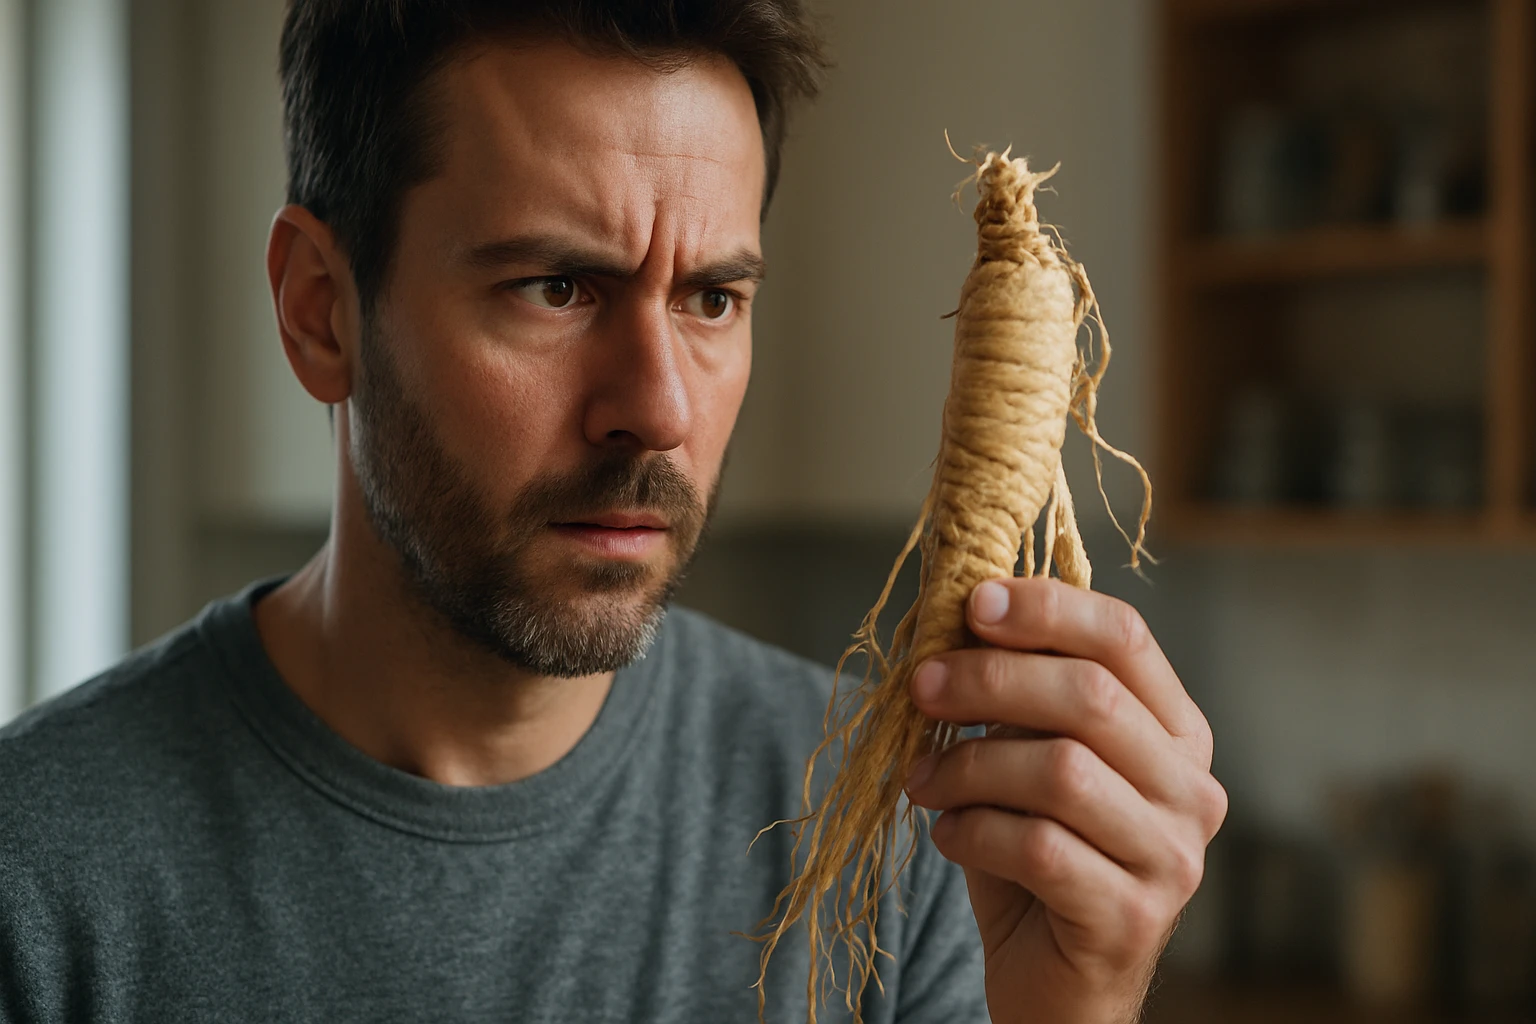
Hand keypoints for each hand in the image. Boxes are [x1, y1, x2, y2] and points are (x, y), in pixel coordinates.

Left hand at [904, 577, 1226, 1023]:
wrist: (1055, 981)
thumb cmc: (1036, 853)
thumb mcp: (1027, 759)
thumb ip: (1017, 697)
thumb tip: (958, 616)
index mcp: (1176, 732)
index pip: (1125, 638)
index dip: (1047, 609)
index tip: (972, 603)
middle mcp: (1191, 789)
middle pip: (1090, 698)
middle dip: (990, 681)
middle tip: (920, 686)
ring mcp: (1172, 856)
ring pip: (1061, 772)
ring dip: (971, 765)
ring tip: (922, 779)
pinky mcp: (1133, 917)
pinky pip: (1039, 848)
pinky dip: (975, 832)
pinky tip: (948, 834)